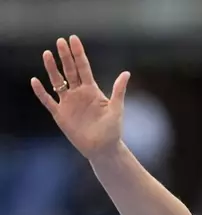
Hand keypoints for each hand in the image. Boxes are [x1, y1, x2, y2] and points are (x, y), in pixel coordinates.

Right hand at [31, 35, 130, 159]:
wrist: (103, 148)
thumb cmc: (112, 129)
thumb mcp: (117, 108)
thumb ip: (118, 90)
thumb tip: (126, 73)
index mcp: (92, 90)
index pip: (83, 68)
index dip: (78, 54)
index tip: (73, 39)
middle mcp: (78, 93)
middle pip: (69, 71)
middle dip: (65, 56)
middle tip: (60, 41)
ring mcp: (68, 103)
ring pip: (57, 82)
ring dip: (51, 69)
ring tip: (46, 54)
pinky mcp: (60, 114)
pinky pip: (48, 101)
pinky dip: (41, 92)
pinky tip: (35, 81)